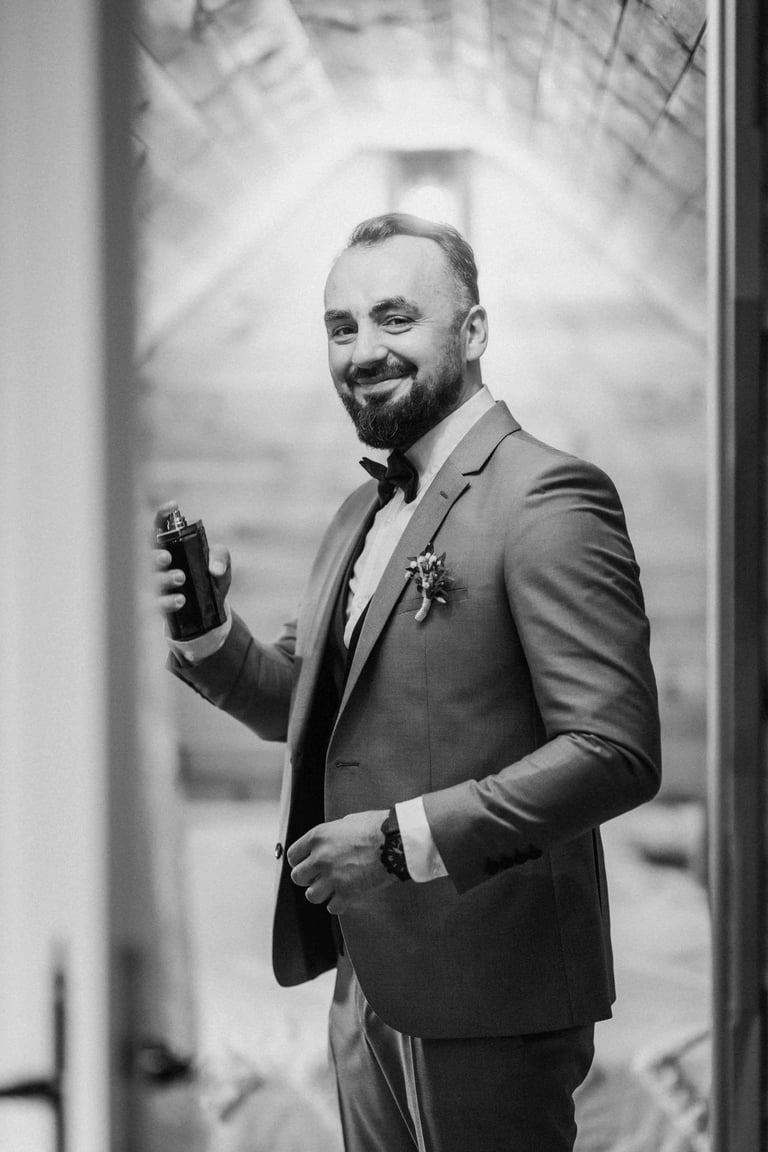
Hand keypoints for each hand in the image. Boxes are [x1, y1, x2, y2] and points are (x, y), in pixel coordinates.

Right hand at [154, 499, 231, 613]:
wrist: (209, 612)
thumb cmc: (209, 579)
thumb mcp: (220, 566)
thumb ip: (220, 559)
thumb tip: (214, 570)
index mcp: (169, 546)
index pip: (159, 526)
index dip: (163, 514)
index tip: (173, 506)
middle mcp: (157, 563)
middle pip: (145, 554)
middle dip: (153, 555)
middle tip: (167, 558)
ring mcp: (155, 584)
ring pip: (148, 580)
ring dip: (162, 578)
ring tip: (180, 578)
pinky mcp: (158, 605)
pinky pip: (155, 604)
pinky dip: (166, 601)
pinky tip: (180, 600)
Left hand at [287, 810, 392, 914]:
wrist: (395, 841)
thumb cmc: (377, 827)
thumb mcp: (348, 821)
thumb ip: (332, 834)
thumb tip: (329, 841)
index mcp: (318, 837)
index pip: (293, 855)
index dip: (299, 862)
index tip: (305, 865)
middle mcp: (321, 857)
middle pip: (298, 878)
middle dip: (308, 878)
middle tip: (318, 877)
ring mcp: (332, 877)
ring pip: (311, 896)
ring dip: (321, 893)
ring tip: (332, 888)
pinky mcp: (347, 893)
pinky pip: (332, 907)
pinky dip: (338, 904)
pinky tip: (344, 897)